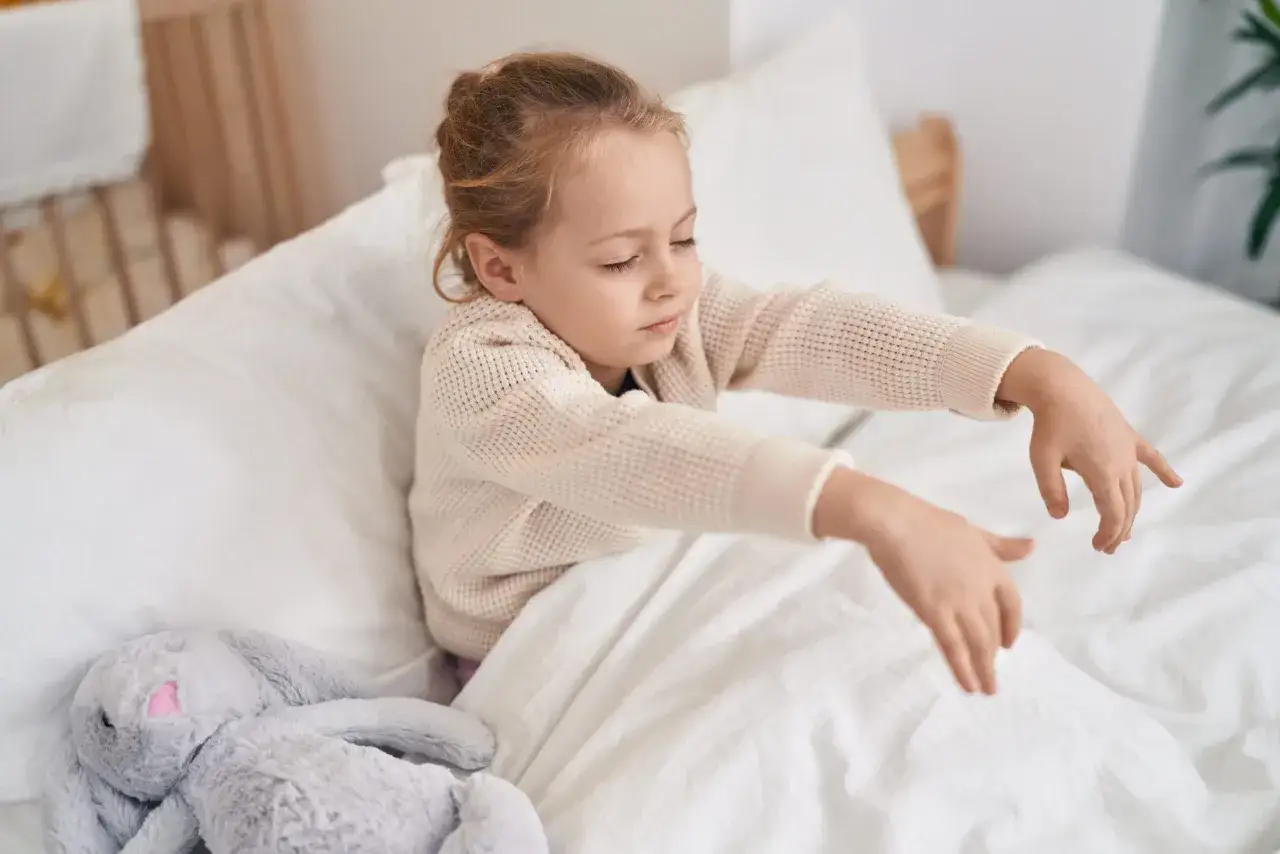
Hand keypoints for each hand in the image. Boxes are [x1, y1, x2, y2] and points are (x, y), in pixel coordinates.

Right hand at [814, 468, 1031, 694]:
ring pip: (979, 644)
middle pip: (994, 629)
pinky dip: (963, 669)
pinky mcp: (935, 614)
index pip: (1012, 605)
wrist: (896, 524)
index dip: (1012, 627)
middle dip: (993, 654)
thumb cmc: (929, 523)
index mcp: (993, 568)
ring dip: (984, 670)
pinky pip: (954, 648)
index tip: (1009, 644)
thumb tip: (1032, 547)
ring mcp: (959, 603)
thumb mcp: (973, 530)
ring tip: (985, 690)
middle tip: (990, 673)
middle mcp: (982, 590)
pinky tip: (968, 685)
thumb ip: (1001, 545)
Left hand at [997, 349, 1182, 552]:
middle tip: (1108, 546)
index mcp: (1102, 473)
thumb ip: (1051, 490)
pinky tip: (1176, 484)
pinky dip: (1164, 471)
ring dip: (1133, 510)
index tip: (1099, 547)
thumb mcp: (1041, 460)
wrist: (1062, 387)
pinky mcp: (1128, 436)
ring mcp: (1128, 449)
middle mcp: (1122, 464)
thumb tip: (1060, 516)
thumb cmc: (1049, 424)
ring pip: (1137, 487)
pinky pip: (1151, 457)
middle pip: (1128, 505)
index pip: (1113, 513)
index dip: (1109, 533)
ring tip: (1125, 530)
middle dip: (1120, 529)